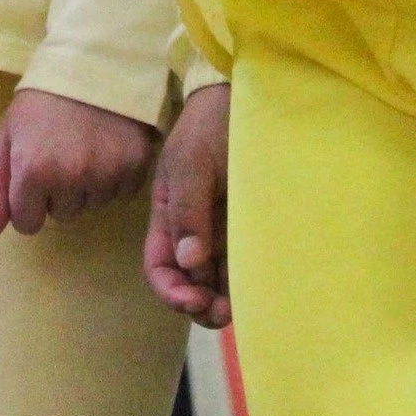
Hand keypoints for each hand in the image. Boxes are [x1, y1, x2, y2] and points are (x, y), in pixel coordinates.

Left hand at [0, 88, 158, 238]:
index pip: (27, 224)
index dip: (27, 200)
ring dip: (86, 186)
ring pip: (91, 206)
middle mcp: (71, 178)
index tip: (34, 171)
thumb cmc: (43, 99)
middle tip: (61, 150)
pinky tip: (107, 146)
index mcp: (33, 170)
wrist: (93, 61)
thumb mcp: (8, 133)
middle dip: (57, 192)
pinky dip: (114, 177)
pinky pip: (121, 195)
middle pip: (61, 215)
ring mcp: (107, 174)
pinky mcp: (136, 167)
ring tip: (84, 145)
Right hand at [143, 83, 230, 326]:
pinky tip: (257, 291)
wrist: (244, 104)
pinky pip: (242, 267)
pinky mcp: (248, 231)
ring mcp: (221, 233)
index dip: (170, 291)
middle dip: (198, 305)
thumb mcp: (191, 162)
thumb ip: (188, 210)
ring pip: (215, 283)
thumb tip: (188, 261)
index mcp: (167, 216)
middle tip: (221, 311)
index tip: (193, 298)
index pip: (159, 267)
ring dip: (222, 302)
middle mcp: (192, 231)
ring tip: (240, 307)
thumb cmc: (210, 127)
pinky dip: (244, 286)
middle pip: (187, 283)